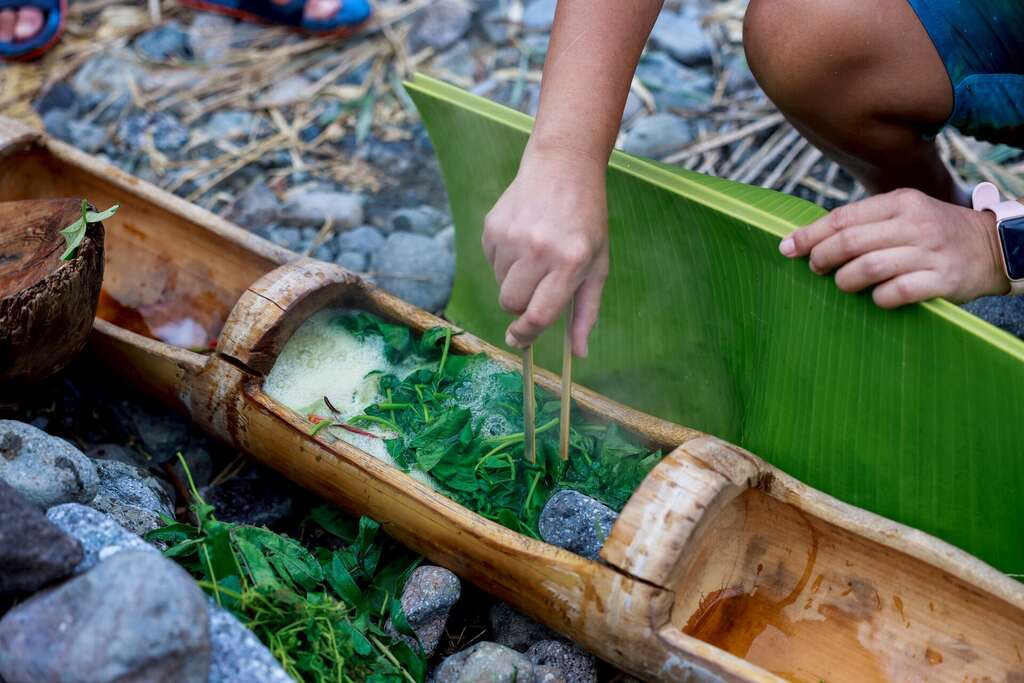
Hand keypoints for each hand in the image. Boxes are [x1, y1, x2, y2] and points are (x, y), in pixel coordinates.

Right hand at [483, 145, 608, 355]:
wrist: (562, 165)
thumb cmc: (585, 220)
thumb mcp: (597, 264)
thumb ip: (587, 311)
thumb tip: (578, 353)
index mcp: (570, 262)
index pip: (538, 315)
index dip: (527, 335)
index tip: (521, 340)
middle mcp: (539, 250)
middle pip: (511, 304)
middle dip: (520, 306)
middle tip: (536, 287)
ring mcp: (512, 236)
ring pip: (500, 284)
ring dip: (515, 279)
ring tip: (536, 252)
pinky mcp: (492, 226)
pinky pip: (491, 262)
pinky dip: (505, 259)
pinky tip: (523, 236)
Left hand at [778, 188, 1008, 306]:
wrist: (993, 247)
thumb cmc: (933, 233)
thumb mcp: (904, 213)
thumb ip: (865, 222)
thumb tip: (810, 239)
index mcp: (900, 202)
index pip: (843, 217)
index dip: (809, 235)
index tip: (786, 248)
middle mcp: (914, 224)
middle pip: (849, 242)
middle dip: (821, 258)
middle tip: (816, 269)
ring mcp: (929, 252)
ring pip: (868, 268)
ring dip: (845, 280)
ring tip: (844, 284)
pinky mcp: (942, 280)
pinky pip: (896, 292)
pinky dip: (878, 298)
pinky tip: (877, 297)